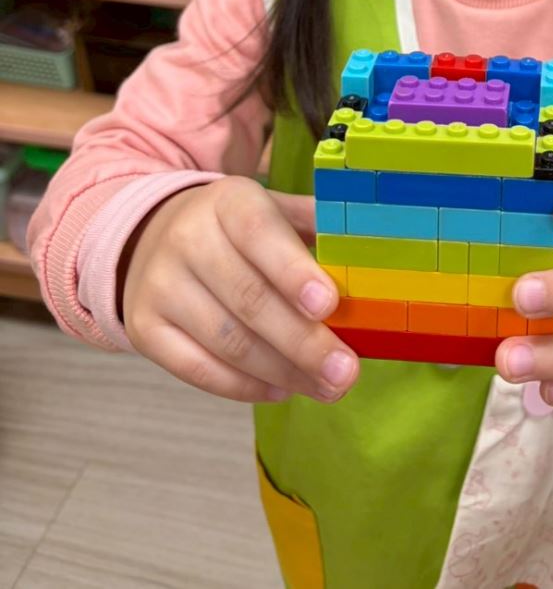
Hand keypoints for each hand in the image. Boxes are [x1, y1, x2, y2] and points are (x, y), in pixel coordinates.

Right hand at [122, 177, 356, 404]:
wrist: (154, 237)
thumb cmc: (237, 229)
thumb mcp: (274, 209)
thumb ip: (317, 227)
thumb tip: (368, 254)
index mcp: (227, 201)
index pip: (259, 233)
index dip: (294, 271)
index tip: (330, 304)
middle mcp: (186, 238)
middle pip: (248, 299)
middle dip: (303, 342)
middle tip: (346, 371)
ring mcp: (159, 285)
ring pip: (227, 341)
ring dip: (283, 372)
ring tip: (326, 387)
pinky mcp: (144, 328)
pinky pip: (198, 369)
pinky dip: (245, 386)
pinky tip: (282, 389)